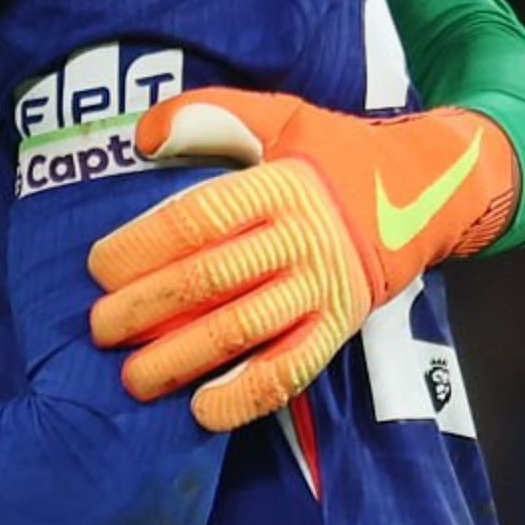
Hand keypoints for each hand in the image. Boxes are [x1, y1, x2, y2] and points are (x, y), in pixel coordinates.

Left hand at [87, 92, 518, 430]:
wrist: (427, 190)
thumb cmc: (335, 152)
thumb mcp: (282, 115)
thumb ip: (212, 115)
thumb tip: (144, 137)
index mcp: (279, 185)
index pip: (197, 219)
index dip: (141, 246)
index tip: (98, 267)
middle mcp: (302, 239)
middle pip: (211, 280)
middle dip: (146, 309)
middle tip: (100, 328)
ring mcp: (324, 288)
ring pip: (244, 331)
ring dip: (183, 359)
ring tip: (133, 378)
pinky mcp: (341, 327)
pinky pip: (291, 371)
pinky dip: (247, 396)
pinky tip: (203, 409)